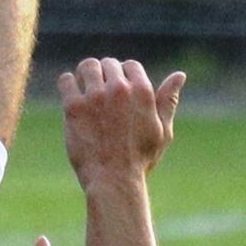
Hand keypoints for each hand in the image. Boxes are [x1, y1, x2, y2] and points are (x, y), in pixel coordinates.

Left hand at [58, 57, 185, 190]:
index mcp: (143, 91)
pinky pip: (66, 80)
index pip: (130, 66)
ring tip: (85, 88)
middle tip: (101, 93)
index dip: (124, 75)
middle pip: (108, 64)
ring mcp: (95, 96)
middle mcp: (119, 89)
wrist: (114, 181)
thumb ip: (168, 100)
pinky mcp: (74, 106)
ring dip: (86, 74)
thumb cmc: (140, 159)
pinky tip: (71, 95)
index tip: (118, 89)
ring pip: (87, 66)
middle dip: (105, 75)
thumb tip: (179, 75)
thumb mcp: (162, 130)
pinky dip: (68, 84)